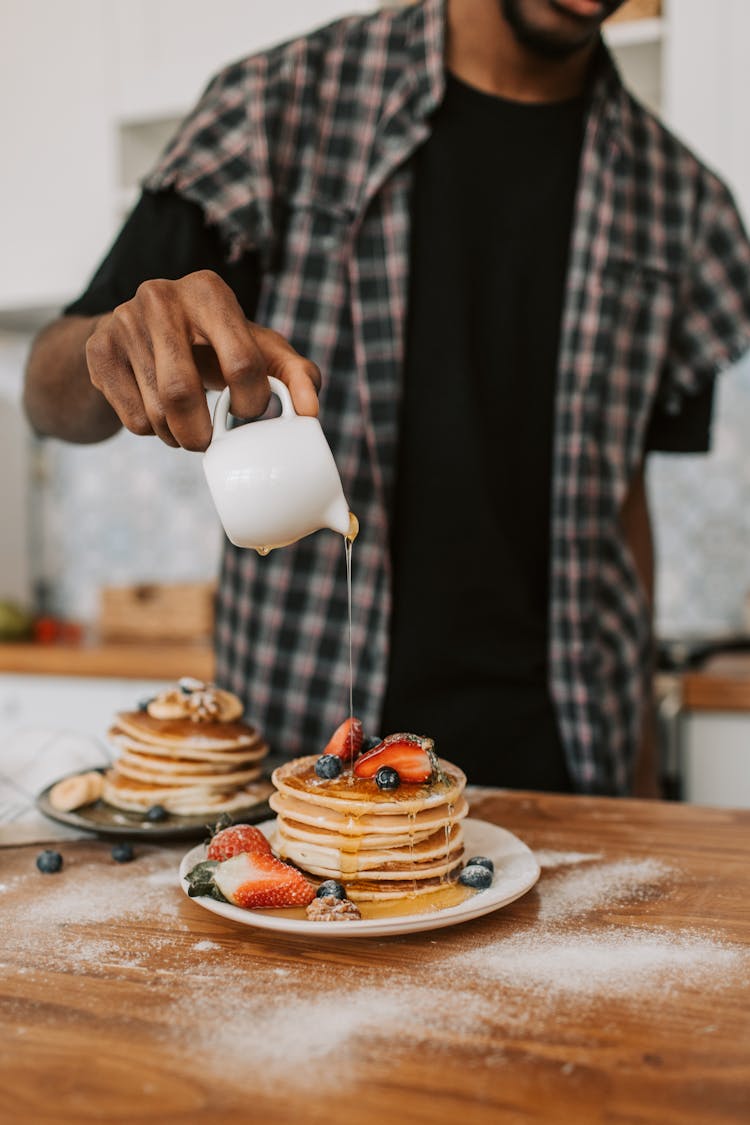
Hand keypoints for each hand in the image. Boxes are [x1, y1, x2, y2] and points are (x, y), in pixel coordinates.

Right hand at [84, 270, 321, 450]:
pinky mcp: (98, 349)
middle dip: (202, 433)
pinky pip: (131, 419)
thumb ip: (295, 375)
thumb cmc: (213, 346)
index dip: (251, 402)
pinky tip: (157, 415)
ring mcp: (122, 320)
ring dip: (177, 437)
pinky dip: (151, 433)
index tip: (249, 412)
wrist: (138, 336)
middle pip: (183, 390)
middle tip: (209, 443)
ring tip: (185, 428)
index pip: (241, 361)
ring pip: (155, 411)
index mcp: (209, 291)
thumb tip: (310, 412)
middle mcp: (161, 296)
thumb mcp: (259, 350)